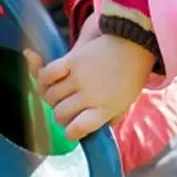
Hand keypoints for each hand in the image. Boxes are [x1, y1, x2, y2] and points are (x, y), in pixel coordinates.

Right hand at [31, 32, 153, 140]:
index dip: (70, 133)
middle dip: (60, 117)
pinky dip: (43, 79)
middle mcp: (90, 96)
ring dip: (51, 99)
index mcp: (105, 109)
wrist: (133, 43)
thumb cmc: (130, 76)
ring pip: (50, 96)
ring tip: (59, 96)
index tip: (72, 130)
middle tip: (66, 111)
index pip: (77, 128)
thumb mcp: (125, 104)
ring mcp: (79, 78)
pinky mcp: (71, 61)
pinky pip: (47, 75)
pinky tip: (50, 81)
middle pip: (59, 114)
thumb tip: (88, 131)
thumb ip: (108, 119)